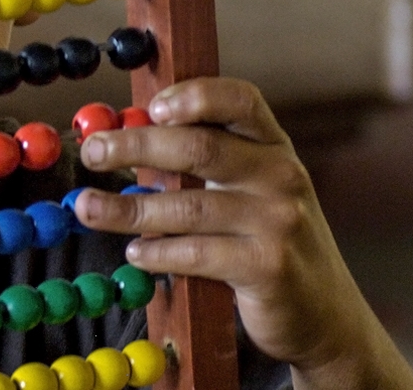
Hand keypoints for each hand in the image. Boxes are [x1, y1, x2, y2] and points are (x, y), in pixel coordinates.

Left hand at [71, 78, 412, 385]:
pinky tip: (134, 253)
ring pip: (187, 206)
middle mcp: (282, 176)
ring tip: (87, 208)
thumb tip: (122, 140)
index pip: (240, 100)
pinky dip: (157, 252)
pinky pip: (197, 253)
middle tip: (91, 153)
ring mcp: (279, 221)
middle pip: (199, 147)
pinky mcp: (268, 267)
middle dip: (135, 146)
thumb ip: (205, 163)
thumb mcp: (251, 190)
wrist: (326, 315)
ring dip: (127, 208)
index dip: (194, 96)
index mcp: (275, 147)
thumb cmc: (268, 242)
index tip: (149, 105)